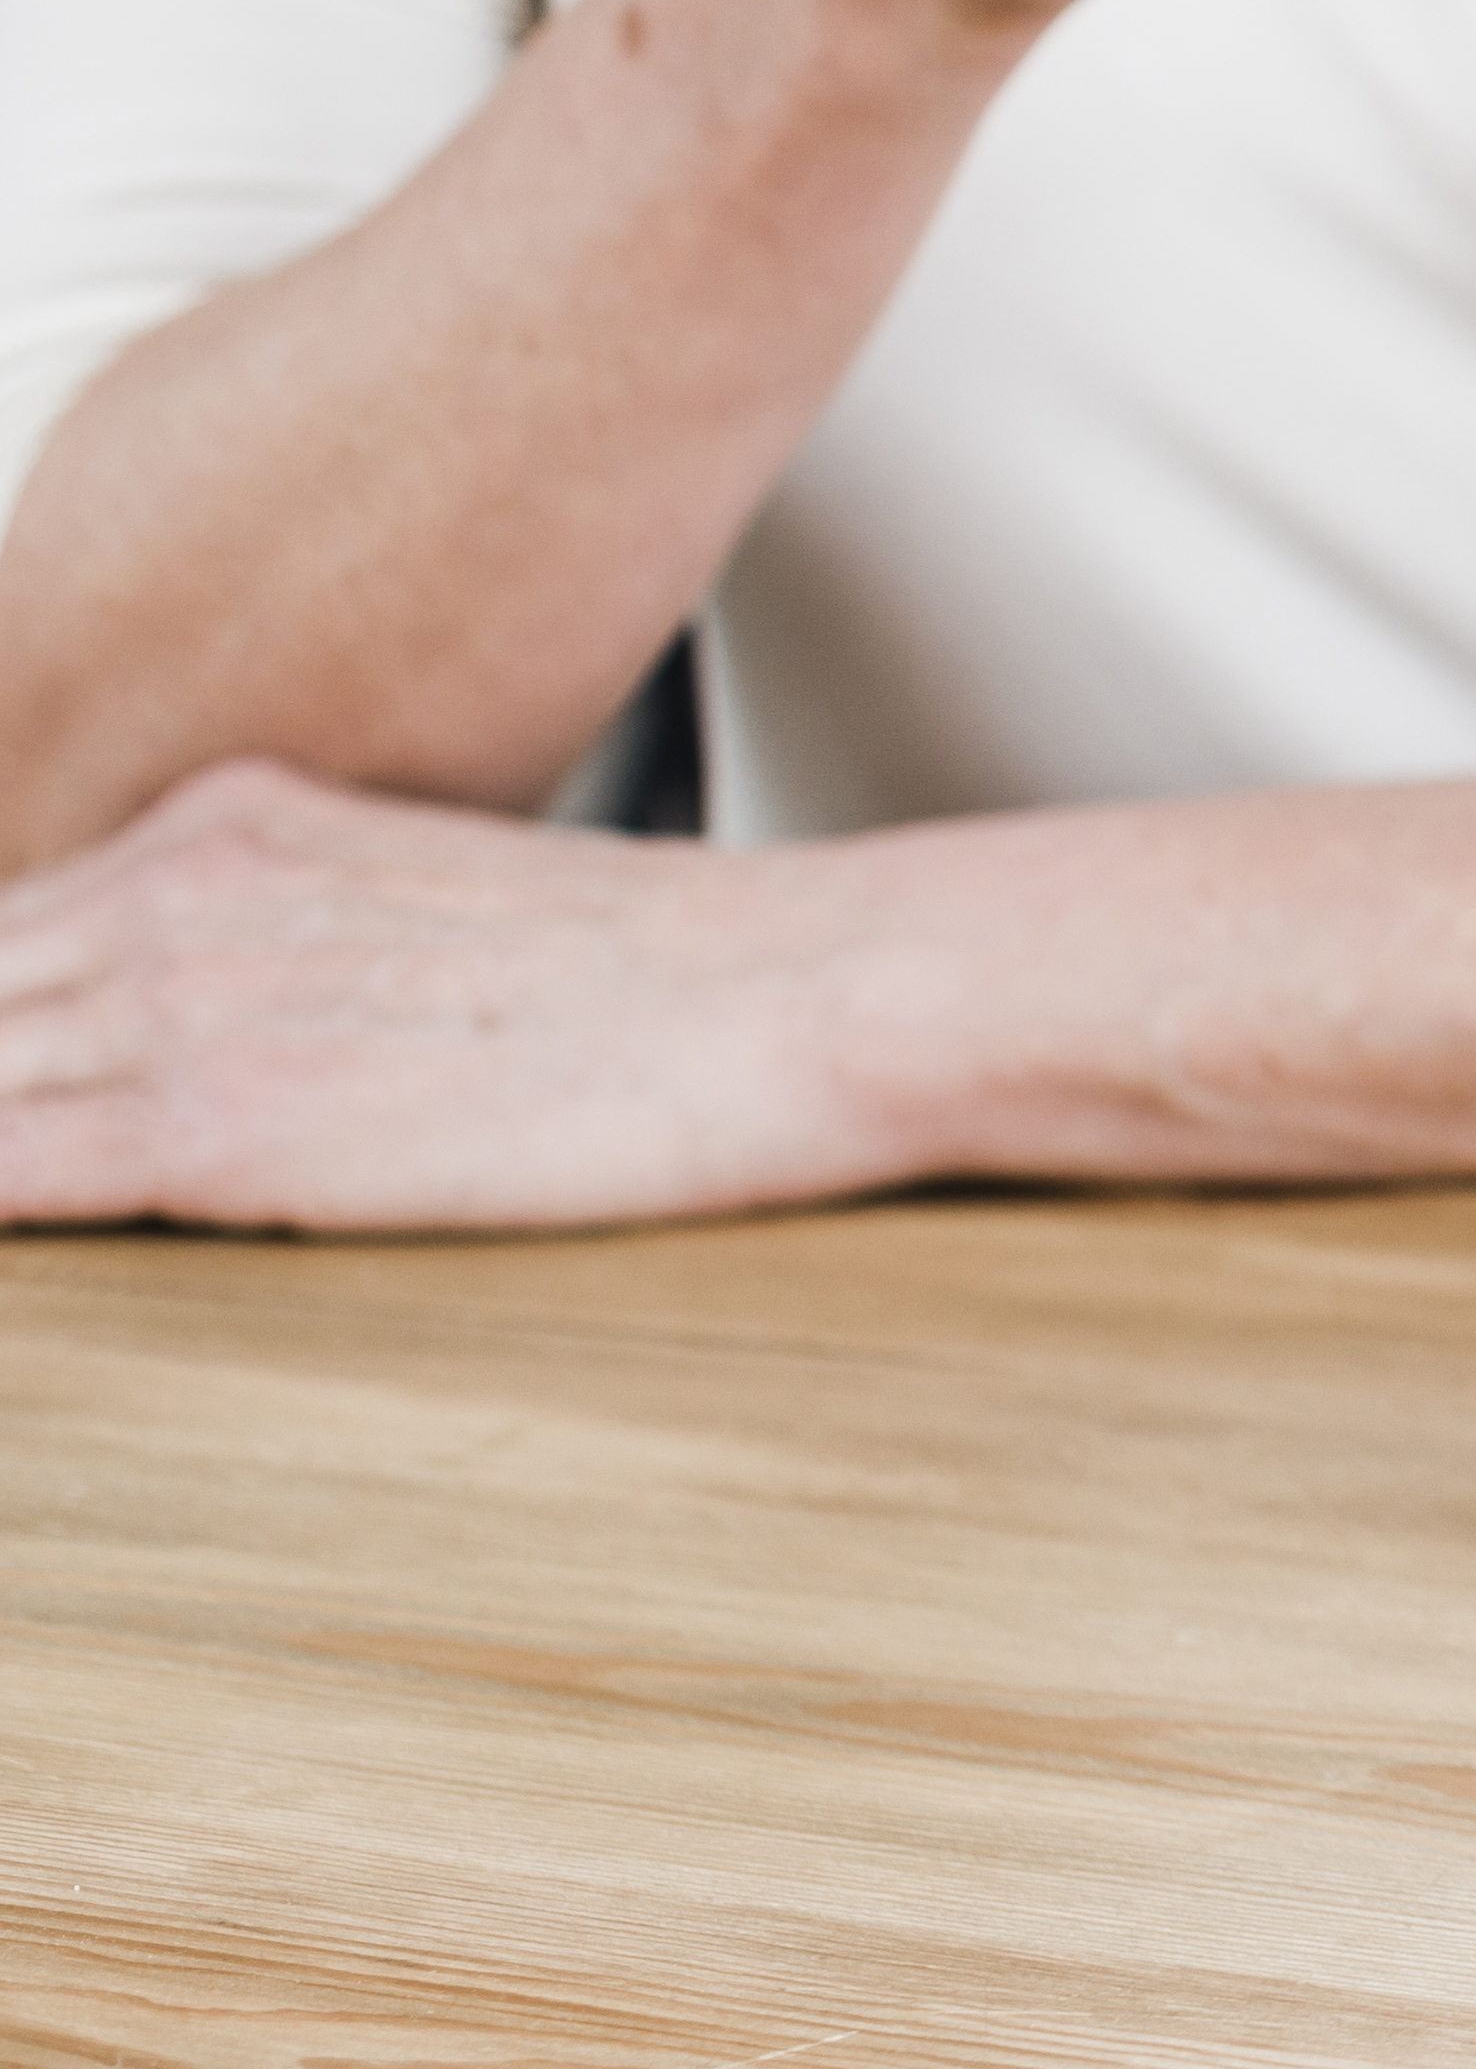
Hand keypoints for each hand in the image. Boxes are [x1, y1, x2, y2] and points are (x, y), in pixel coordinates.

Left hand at [0, 766, 916, 1230]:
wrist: (802, 990)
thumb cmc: (682, 977)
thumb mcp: (447, 904)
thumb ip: (305, 940)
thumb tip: (251, 1029)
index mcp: (233, 823)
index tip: (17, 1078)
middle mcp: (179, 884)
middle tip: (23, 1135)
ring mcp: (182, 996)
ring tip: (21, 1174)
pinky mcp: (214, 1120)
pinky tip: (12, 1245)